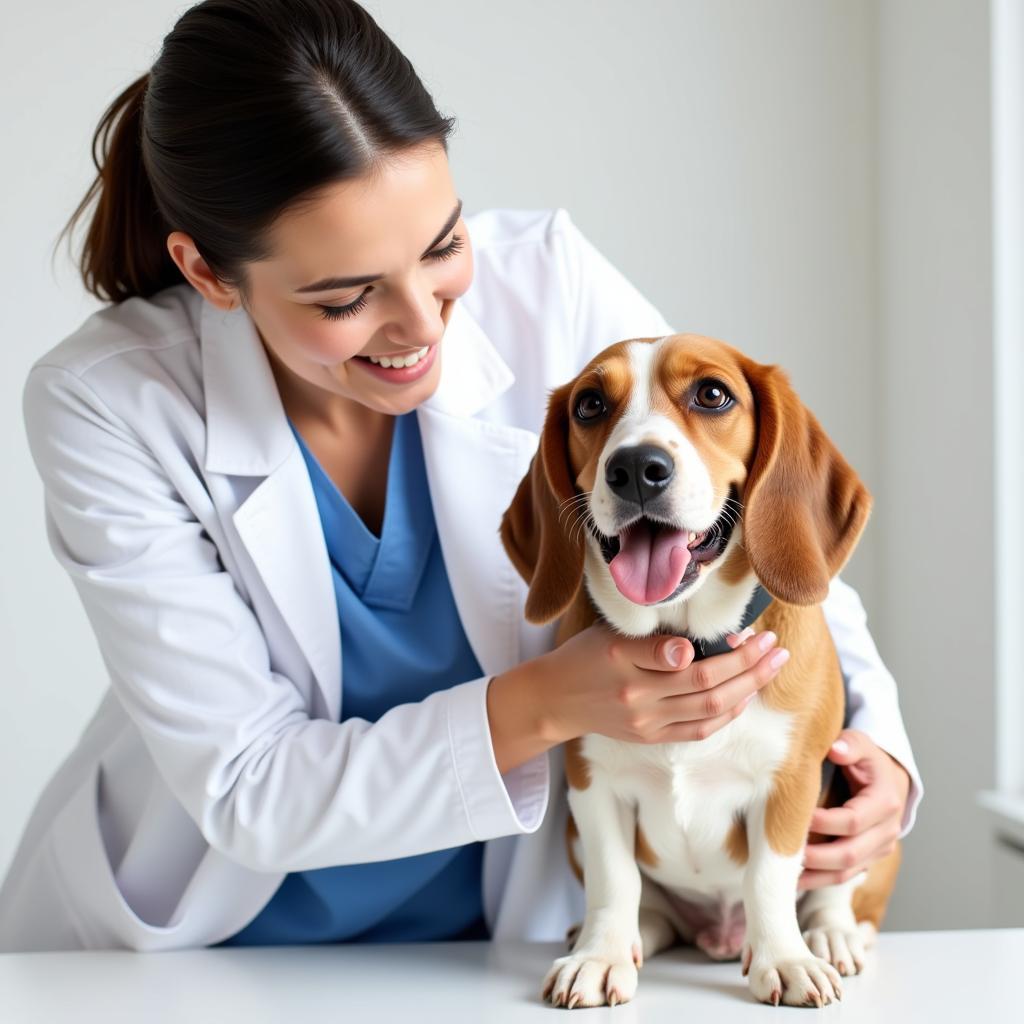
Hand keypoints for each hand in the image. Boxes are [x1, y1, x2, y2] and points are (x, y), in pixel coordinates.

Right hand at [536, 621, 788, 745]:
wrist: (555, 699)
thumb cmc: (584, 657)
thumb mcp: (610, 636)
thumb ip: (651, 643)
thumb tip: (690, 649)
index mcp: (629, 668)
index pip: (692, 662)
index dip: (731, 650)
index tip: (752, 632)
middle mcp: (640, 701)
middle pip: (710, 688)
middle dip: (751, 667)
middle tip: (777, 648)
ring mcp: (648, 725)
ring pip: (711, 712)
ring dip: (748, 690)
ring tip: (771, 667)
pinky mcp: (651, 739)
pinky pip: (699, 731)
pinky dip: (727, 714)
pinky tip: (744, 696)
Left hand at [798, 728, 909, 890]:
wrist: (887, 779)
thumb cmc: (867, 760)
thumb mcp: (861, 743)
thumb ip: (850, 744)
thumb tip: (835, 749)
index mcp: (885, 802)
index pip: (852, 820)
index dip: (823, 822)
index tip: (797, 816)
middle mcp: (887, 831)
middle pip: (850, 853)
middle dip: (815, 856)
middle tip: (784, 852)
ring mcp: (879, 849)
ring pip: (846, 872)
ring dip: (815, 875)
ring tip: (784, 874)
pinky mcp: (869, 860)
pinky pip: (844, 877)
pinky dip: (819, 880)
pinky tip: (794, 881)